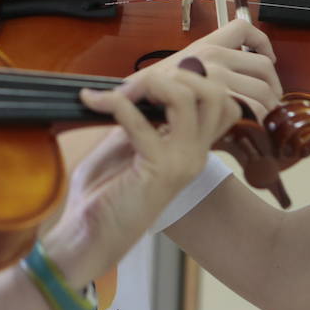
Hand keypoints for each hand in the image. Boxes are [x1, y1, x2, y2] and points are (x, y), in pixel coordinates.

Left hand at [43, 61, 242, 287]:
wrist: (88, 235)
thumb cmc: (104, 191)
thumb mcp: (125, 141)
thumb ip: (141, 114)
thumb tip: (140, 80)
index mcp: (192, 147)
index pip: (221, 100)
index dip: (188, 79)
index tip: (146, 83)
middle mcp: (195, 154)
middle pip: (216, 93)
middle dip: (176, 74)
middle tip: (137, 85)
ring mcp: (181, 163)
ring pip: (188, 98)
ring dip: (149, 84)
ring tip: (119, 93)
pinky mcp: (157, 171)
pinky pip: (141, 121)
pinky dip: (114, 104)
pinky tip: (92, 102)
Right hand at [143, 18, 282, 119]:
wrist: (130, 105)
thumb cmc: (150, 94)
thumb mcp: (178, 71)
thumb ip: (204, 69)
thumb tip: (235, 76)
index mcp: (205, 46)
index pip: (243, 29)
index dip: (262, 42)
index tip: (266, 58)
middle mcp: (213, 56)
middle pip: (263, 66)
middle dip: (272, 87)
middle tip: (268, 103)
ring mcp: (215, 76)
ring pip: (261, 90)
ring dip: (267, 107)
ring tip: (260, 119)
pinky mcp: (216, 99)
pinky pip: (250, 108)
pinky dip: (256, 119)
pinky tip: (249, 127)